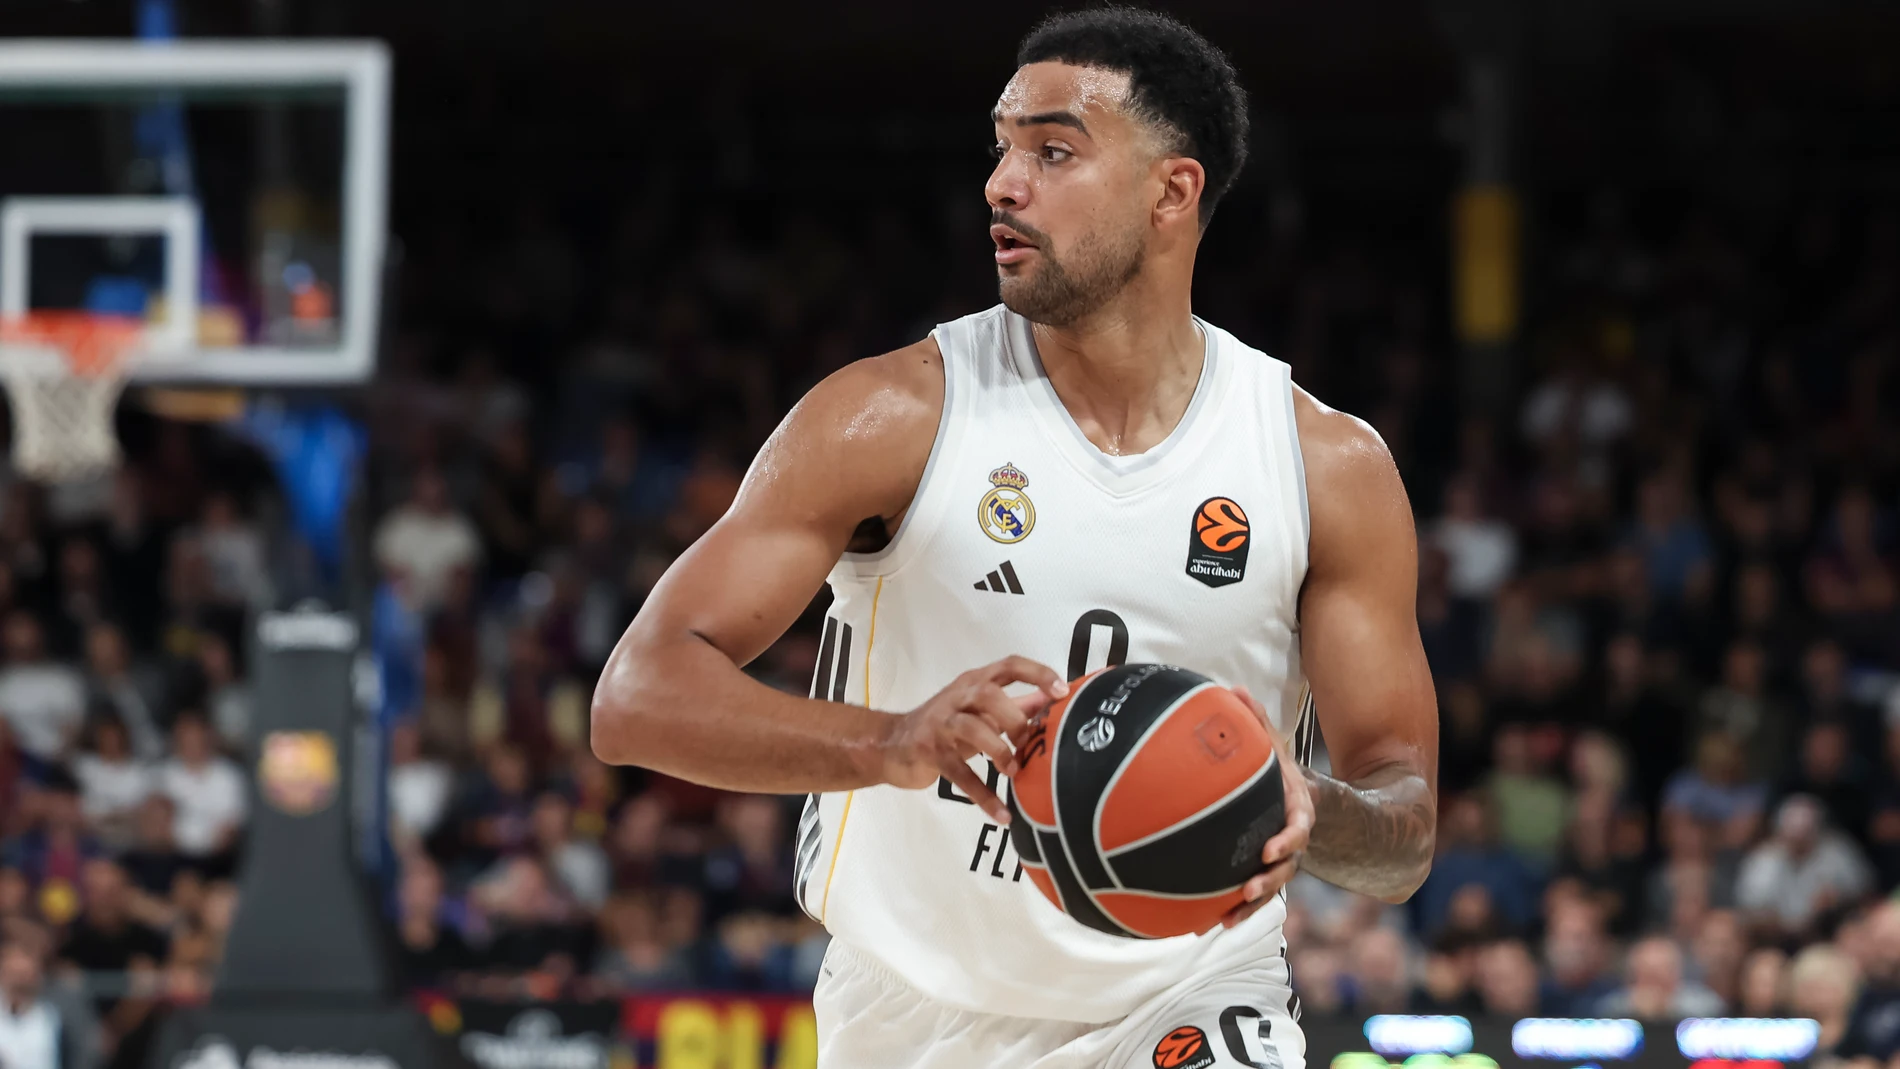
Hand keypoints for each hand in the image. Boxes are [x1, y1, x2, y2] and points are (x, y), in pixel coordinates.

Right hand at [880, 656, 1067, 823]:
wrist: (891, 745)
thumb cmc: (945, 725)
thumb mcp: (980, 711)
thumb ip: (1016, 705)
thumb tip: (1055, 702)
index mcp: (975, 682)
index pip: (1009, 665)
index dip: (1037, 674)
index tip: (1063, 691)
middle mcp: (958, 696)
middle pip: (989, 693)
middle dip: (1016, 719)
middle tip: (1029, 744)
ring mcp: (941, 723)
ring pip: (972, 728)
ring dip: (999, 750)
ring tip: (1014, 771)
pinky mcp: (930, 752)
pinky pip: (959, 773)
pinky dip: (983, 795)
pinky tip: (1002, 814)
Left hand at [1216, 685, 1314, 930]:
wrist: (1304, 802)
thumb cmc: (1281, 771)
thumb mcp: (1274, 746)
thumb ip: (1256, 722)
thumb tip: (1233, 689)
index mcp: (1298, 810)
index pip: (1300, 827)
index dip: (1288, 840)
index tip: (1270, 850)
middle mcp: (1293, 840)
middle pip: (1287, 866)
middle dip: (1269, 881)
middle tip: (1249, 888)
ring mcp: (1280, 861)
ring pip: (1271, 889)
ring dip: (1250, 907)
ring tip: (1225, 920)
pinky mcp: (1264, 874)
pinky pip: (1251, 899)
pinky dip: (1234, 912)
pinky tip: (1206, 926)